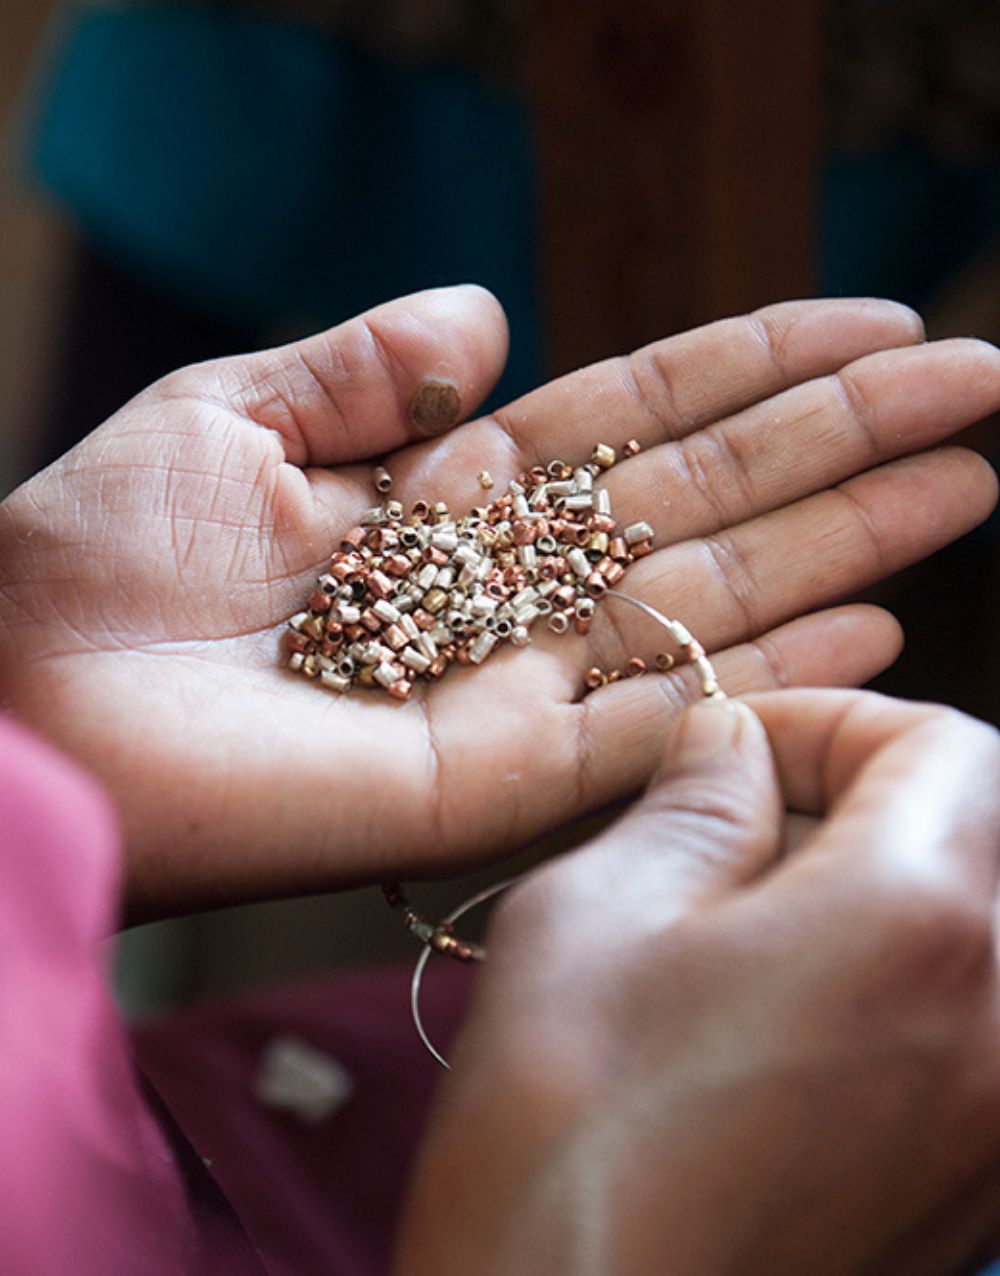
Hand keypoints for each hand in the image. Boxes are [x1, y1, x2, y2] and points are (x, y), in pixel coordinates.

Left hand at [0, 287, 996, 916]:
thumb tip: (489, 310)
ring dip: (847, 542)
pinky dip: (772, 674)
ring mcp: (515, 684)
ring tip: (966, 484)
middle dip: (843, 442)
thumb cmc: (87, 564)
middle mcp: (501, 587)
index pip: (637, 415)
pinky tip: (881, 622)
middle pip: (707, 499)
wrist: (16, 710)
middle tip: (980, 391)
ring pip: (716, 598)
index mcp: (441, 495)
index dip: (755, 365)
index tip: (872, 323)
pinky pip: (666, 718)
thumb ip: (362, 369)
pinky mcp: (504, 779)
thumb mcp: (222, 418)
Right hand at [397, 690, 999, 1275]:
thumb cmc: (565, 1142)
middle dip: (867, 800)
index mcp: (916, 922)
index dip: (834, 724)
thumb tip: (735, 743)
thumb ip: (694, 800)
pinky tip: (779, 1018)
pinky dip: (898, 980)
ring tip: (750, 925)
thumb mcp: (595, 913)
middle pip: (984, 833)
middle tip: (741, 830)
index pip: (947, 745)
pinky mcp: (973, 1191)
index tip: (743, 752)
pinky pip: (970, 1029)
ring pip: (979, 930)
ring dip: (884, 889)